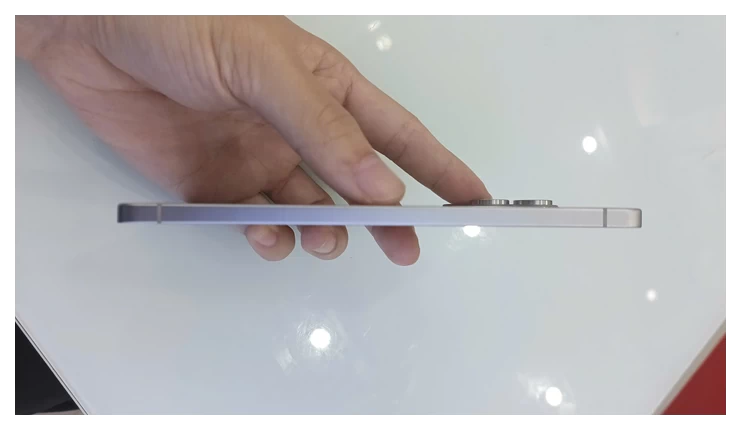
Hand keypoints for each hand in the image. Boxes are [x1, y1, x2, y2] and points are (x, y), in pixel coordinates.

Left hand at [15, 15, 490, 264]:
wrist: (89, 32)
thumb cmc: (183, 24)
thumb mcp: (265, 66)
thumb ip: (323, 128)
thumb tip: (381, 186)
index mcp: (322, 86)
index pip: (395, 133)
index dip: (437, 166)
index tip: (472, 198)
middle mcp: (294, 126)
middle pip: (356, 182)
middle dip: (385, 218)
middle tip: (405, 250)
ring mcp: (254, 156)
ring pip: (306, 208)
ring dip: (320, 231)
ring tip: (323, 240)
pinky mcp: (211, 184)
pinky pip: (250, 222)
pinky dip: (264, 238)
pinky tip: (267, 237)